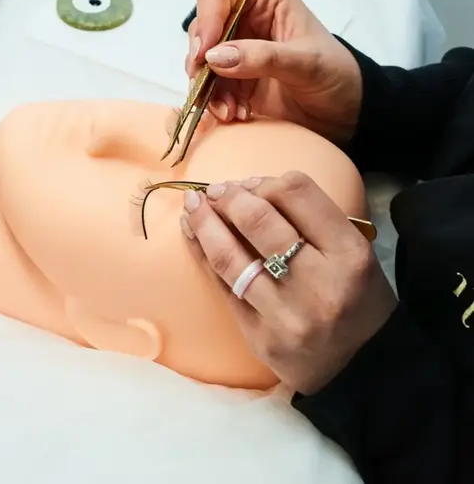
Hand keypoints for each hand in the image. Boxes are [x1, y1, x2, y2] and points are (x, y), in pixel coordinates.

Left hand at [180, 172, 396, 393]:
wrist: (360, 371)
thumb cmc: (357, 300)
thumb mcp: (353, 251)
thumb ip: (310, 218)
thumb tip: (249, 189)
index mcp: (350, 254)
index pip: (297, 194)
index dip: (265, 181)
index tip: (249, 184)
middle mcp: (318, 284)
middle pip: (258, 221)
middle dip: (228, 197)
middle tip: (214, 190)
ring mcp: (285, 315)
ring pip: (230, 256)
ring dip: (204, 223)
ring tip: (192, 205)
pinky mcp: (260, 337)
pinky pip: (222, 286)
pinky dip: (202, 255)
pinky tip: (192, 235)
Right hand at [186, 0, 362, 142]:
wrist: (344, 114)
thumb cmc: (336, 77)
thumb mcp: (306, 65)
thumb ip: (262, 58)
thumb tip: (214, 57)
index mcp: (266, 0)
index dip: (206, 19)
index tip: (205, 54)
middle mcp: (246, 22)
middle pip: (202, 30)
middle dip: (200, 61)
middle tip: (206, 87)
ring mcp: (238, 54)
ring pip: (201, 64)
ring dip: (207, 89)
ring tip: (230, 111)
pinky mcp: (236, 82)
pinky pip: (210, 89)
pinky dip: (216, 103)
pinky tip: (236, 115)